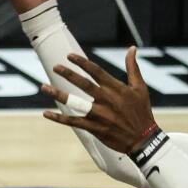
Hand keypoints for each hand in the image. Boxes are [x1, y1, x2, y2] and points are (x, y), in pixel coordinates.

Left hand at [40, 47, 156, 154]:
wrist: (143, 139)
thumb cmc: (141, 111)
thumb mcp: (140, 87)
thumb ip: (132, 67)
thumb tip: (132, 48)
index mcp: (116, 88)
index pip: (96, 71)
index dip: (82, 63)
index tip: (69, 56)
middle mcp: (106, 100)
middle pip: (83, 84)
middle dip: (68, 74)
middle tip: (55, 67)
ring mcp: (99, 114)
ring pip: (75, 103)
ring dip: (58, 94)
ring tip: (44, 87)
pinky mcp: (94, 128)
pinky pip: (73, 122)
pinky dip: (59, 118)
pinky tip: (46, 113)